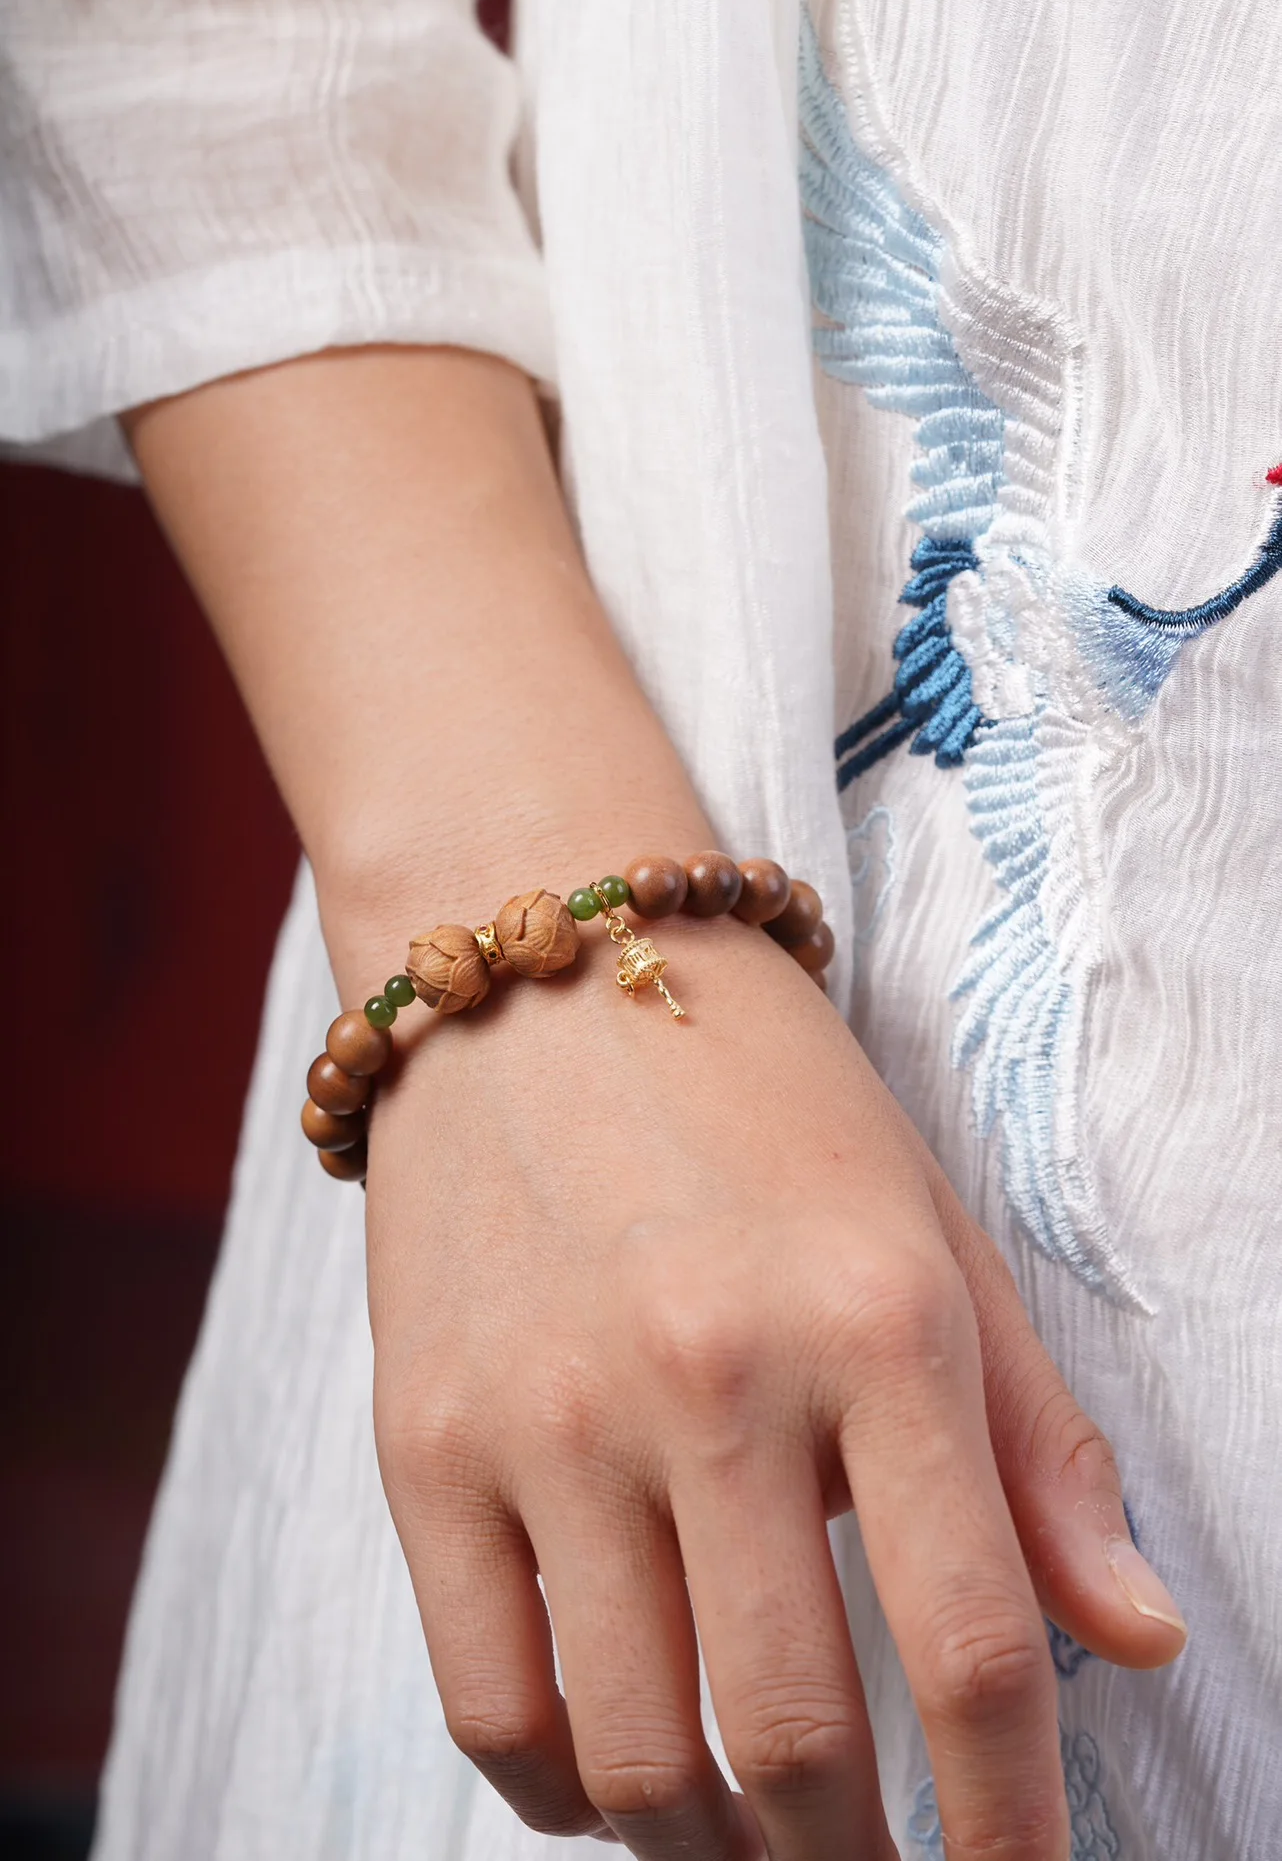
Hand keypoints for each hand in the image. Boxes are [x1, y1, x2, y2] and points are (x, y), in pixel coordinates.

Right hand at [365, 912, 1184, 1860]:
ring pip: (638, 1759)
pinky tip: (620, 1780)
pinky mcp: (423, 1438)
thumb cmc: (762, 1102)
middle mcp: (710, 1371)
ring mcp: (549, 1412)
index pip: (976, 1649)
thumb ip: (1037, 1447)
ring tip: (760, 1843)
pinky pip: (489, 1702)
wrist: (539, 971)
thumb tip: (1137, 1639)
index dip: (1016, 1831)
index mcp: (874, 1316)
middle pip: (800, 1742)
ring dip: (718, 1856)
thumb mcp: (933, 1235)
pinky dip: (566, 1796)